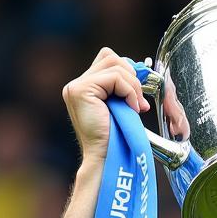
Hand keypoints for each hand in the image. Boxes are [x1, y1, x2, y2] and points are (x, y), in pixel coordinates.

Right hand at [62, 48, 149, 163]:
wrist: (107, 159)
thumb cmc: (117, 140)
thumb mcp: (122, 107)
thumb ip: (124, 87)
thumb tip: (141, 70)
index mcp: (84, 88)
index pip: (108, 61)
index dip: (128, 72)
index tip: (140, 95)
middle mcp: (76, 85)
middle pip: (110, 58)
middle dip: (132, 77)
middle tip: (140, 103)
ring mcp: (76, 87)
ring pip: (115, 65)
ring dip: (133, 86)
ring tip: (136, 108)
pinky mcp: (81, 91)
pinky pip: (114, 78)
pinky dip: (129, 92)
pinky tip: (132, 109)